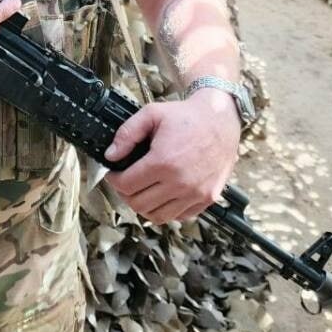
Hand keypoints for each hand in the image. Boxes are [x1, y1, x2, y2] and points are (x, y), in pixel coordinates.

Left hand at [103, 88, 241, 222]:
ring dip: (144, 205)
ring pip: (157, 216)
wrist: (221, 120)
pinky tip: (162, 195)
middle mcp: (180, 182)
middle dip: (125, 194)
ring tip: (142, 191)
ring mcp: (195, 193)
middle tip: (125, 182)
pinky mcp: (207, 198)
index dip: (113, 180)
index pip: (126, 185)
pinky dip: (166, 210)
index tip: (113, 174)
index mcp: (163, 162)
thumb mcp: (152, 114)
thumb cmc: (187, 117)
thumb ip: (127, 134)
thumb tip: (111, 155)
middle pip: (139, 204)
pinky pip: (179, 217)